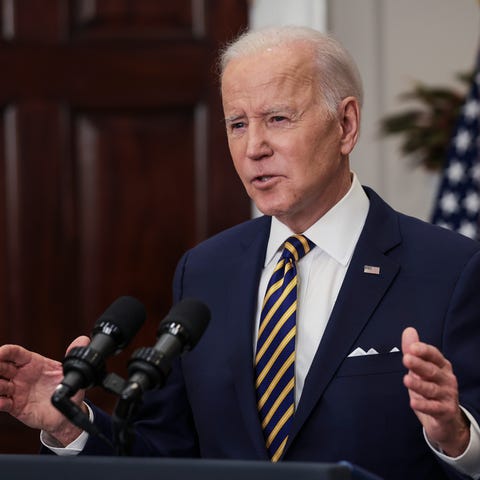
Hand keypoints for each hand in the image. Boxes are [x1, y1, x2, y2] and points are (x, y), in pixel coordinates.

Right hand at [0, 336, 89, 445]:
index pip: (15, 354)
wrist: (66, 412)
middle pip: (1, 367)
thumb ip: (74, 354)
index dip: (5, 351)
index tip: (0, 353)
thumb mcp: (71, 371)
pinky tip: (0, 402)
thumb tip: (83, 340)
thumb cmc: (66, 388)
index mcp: (33, 363)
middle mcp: (21, 375)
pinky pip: (2, 404)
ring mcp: (16, 390)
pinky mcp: (15, 406)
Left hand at [402, 327, 469, 456]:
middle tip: (406, 359)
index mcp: (442, 366)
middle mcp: (447, 379)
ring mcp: (447, 396)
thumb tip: (409, 330)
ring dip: (418, 385)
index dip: (424, 351)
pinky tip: (413, 403)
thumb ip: (413, 351)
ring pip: (431, 389)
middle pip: (432, 371)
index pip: (435, 356)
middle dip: (419, 365)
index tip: (412, 347)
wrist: (446, 419)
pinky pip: (434, 408)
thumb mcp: (421, 369)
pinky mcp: (445, 412)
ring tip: (406, 380)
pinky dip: (423, 405)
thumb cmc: (431, 388)